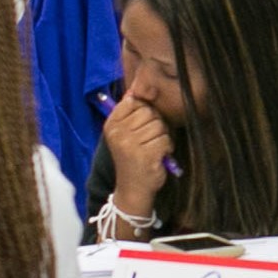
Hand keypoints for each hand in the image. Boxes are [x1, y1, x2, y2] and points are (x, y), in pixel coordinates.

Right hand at [103, 93, 173, 209]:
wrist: (133, 189)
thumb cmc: (133, 158)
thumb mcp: (125, 134)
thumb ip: (130, 112)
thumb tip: (135, 88)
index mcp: (111, 125)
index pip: (133, 101)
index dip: (144, 111)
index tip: (141, 126)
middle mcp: (118, 133)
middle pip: (149, 112)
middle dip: (155, 124)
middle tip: (149, 140)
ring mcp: (130, 144)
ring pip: (159, 125)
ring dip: (162, 137)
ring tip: (153, 149)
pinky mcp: (144, 155)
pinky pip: (165, 140)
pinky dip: (166, 148)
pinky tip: (158, 157)